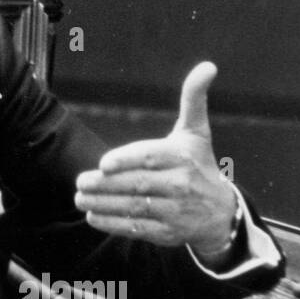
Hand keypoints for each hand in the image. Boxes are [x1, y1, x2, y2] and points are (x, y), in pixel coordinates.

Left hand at [75, 61, 236, 255]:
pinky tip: (93, 216)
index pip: (150, 158)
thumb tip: (207, 66)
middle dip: (105, 184)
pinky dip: (112, 224)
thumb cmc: (198, 164)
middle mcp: (180, 185)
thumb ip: (193, 100)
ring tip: (80, 198)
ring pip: (133, 207)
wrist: (219, 213)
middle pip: (137, 184)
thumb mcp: (196, 132)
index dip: (126, 160)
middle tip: (80, 181)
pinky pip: (136, 228)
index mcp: (183, 157)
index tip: (103, 163)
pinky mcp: (167, 232)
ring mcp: (174, 211)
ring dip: (103, 204)